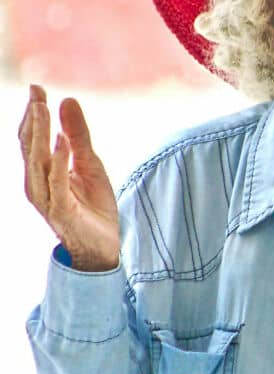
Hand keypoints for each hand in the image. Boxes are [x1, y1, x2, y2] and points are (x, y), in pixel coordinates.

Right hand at [19, 84, 119, 271]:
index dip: (33, 113)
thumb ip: (78, 136)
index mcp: (41, 171)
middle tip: (37, 93)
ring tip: (42, 109)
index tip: (37, 88)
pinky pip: (57, 183)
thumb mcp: (90, 164)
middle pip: (29, 146)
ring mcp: (47, 198)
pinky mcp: (61, 211)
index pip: (31, 137)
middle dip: (32, 118)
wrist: (105, 244)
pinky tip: (63, 143)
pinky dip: (59, 162)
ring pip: (37, 161)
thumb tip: (66, 100)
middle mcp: (37, 183)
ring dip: (38, 134)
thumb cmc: (93, 206)